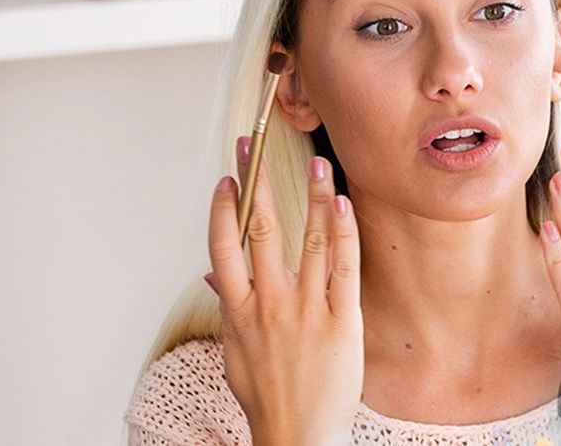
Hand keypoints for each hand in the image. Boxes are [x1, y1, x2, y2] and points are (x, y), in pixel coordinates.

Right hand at [205, 136, 363, 444]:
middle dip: (258, 183)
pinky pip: (344, 268)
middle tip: (256, 145)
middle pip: (261, 231)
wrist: (298, 436)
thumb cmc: (266, 395)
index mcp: (238, 311)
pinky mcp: (342, 321)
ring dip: (312, 195)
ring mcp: (307, 311)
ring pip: (309, 240)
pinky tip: (342, 204)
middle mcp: (270, 305)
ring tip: (316, 160)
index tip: (228, 178)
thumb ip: (228, 309)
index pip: (223, 247)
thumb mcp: (235, 351)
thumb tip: (216, 276)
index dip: (223, 208)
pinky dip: (343, 232)